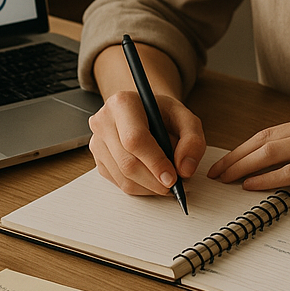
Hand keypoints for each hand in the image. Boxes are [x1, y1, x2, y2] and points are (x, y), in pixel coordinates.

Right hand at [88, 90, 205, 195]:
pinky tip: (152, 178)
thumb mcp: (185, 118)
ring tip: (166, 180)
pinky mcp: (98, 160)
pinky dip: (140, 187)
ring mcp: (97, 142)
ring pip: (123, 177)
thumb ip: (192, 140)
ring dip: (149, 187)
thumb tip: (185, 169)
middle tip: (174, 185)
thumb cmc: (162, 114)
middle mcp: (104, 121)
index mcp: (123, 103)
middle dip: (154, 180)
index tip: (172, 178)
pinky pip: (119, 183)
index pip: (135, 139)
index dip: (155, 162)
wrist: (145, 112)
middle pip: (127, 162)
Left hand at [207, 114, 289, 194]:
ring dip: (242, 166)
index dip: (243, 146)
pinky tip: (251, 186)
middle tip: (214, 171)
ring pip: (271, 153)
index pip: (268, 132)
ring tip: (224, 179)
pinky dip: (267, 178)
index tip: (226, 159)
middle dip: (234, 156)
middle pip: (262, 140)